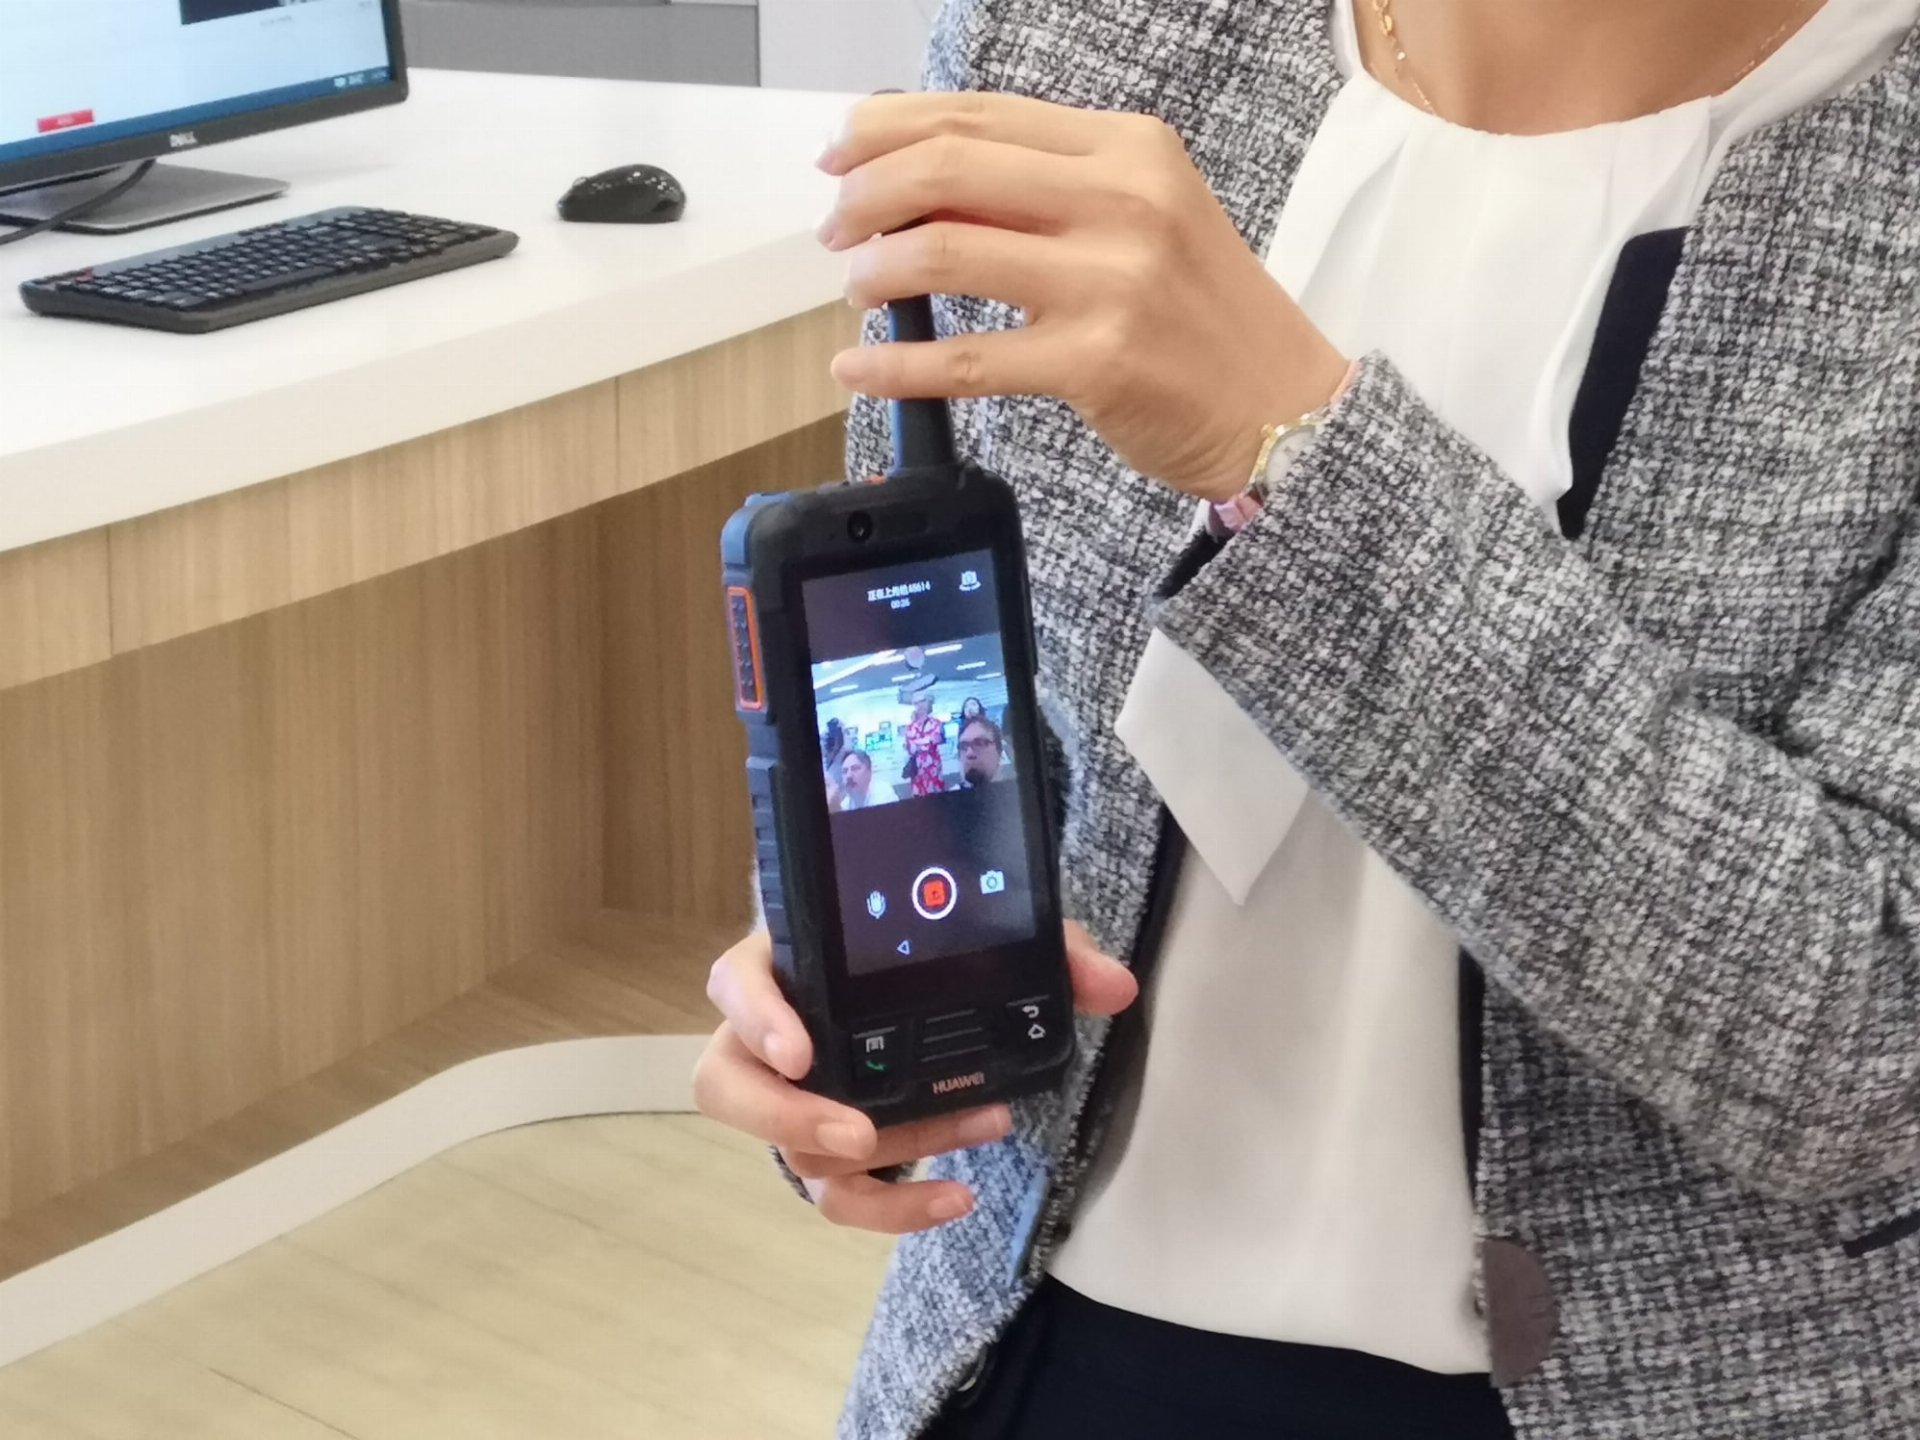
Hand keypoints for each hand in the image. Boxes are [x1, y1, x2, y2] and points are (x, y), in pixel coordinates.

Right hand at [692, 921, 1136, 1233]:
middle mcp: (771, 1036)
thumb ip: (1046, 947)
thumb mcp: (981, 933)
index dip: (757, 1017)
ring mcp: (791, 1101)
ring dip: (888, 1149)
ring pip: (795, 1151)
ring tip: (974, 1129)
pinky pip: (838, 1195)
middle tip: (856, 1131)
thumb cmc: (922, 951)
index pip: (737, 981)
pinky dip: (895, 1206)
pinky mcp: (825, 1151)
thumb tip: (1112, 986)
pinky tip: (956, 1197)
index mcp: (788, 963)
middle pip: (729, 1087)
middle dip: (787, 1119)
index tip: (801, 1050)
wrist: (910, 985)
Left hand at [816, 92, 1350, 501]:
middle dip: (866, 194)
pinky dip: (895, 366)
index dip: (890, 128)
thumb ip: (1045, 193)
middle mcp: (1122, 200)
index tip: (840, 154)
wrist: (1280, 407)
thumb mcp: (1143, 219)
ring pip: (946, 251)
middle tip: (836, 228)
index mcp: (1128, 149)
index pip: (981, 114)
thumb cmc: (1203, 318)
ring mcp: (1111, 280)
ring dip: (875, 270)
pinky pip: (965, 360)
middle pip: (950, 166)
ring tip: (856, 288)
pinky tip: (859, 368)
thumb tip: (921, 185)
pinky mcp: (1096, 361)